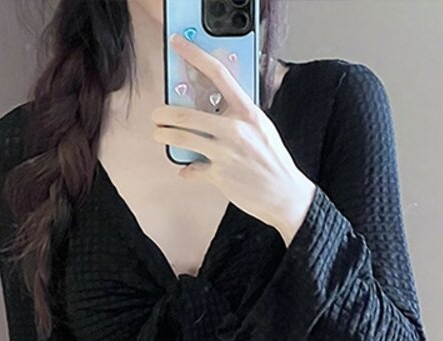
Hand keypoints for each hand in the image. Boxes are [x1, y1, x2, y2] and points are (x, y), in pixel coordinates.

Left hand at [151, 33, 316, 245]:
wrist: (284, 193)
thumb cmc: (272, 160)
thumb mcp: (261, 128)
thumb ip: (238, 116)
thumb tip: (214, 109)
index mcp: (248, 112)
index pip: (219, 75)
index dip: (195, 56)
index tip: (179, 44)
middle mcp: (236, 129)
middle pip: (188, 114)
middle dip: (164, 114)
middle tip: (157, 115)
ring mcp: (226, 153)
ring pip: (183, 139)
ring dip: (165, 136)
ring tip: (159, 134)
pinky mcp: (219, 175)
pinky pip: (193, 169)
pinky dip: (187, 170)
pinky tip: (186, 170)